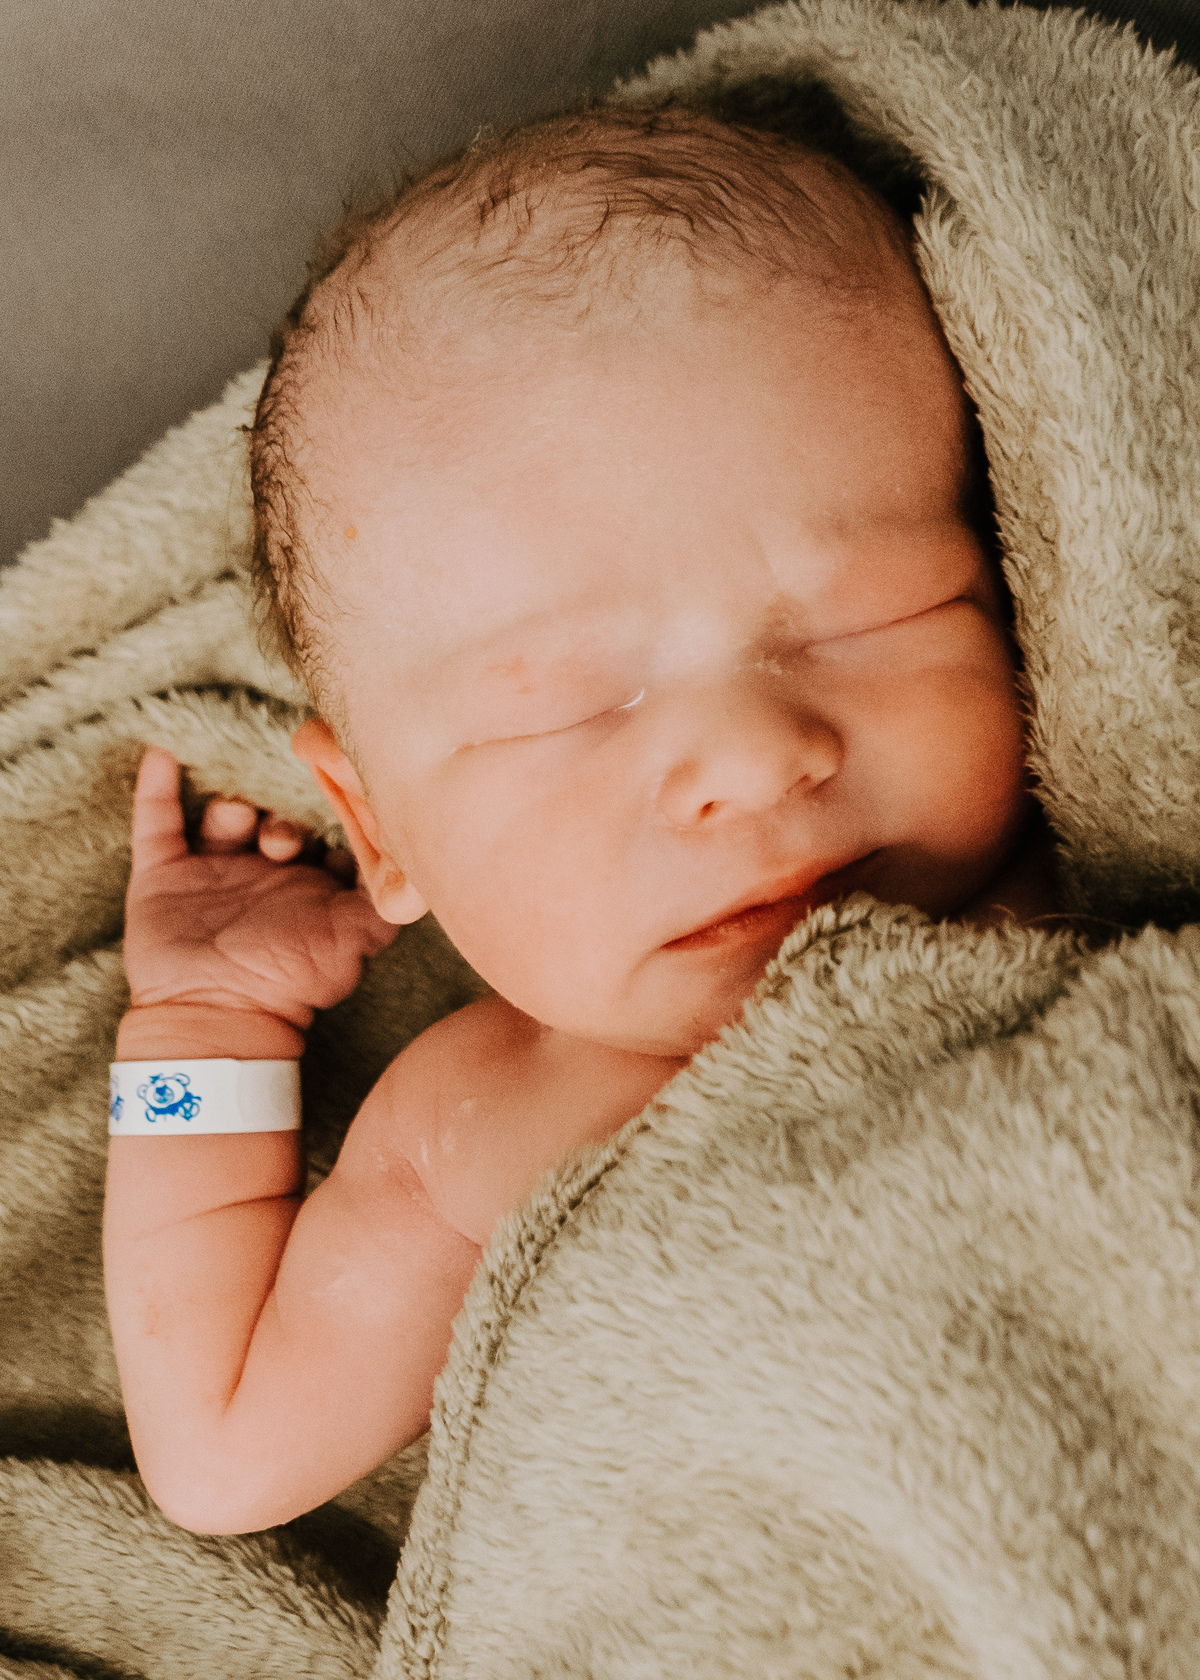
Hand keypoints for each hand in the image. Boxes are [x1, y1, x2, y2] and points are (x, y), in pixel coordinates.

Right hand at [122, 745, 398, 1028]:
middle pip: (278, 817)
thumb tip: (417, 875)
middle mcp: (264, 873)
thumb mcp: (350, 943)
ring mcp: (214, 870)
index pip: (326, 833)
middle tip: (282, 840)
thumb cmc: (289, 984)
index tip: (336, 793)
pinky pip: (158, 819)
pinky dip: (158, 787)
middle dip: (283, 815)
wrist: (215, 1016)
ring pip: (226, 813)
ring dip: (232, 807)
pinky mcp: (164, 875)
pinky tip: (164, 756)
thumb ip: (382, 907)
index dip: (332, 814)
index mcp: (308, 885)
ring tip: (237, 823)